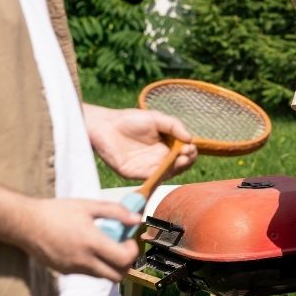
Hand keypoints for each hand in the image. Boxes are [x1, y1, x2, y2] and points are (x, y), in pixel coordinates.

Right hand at [19, 197, 141, 281]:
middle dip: (126, 264)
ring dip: (110, 265)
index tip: (129, 239)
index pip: (123, 259)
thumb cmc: (56, 211)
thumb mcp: (88, 205)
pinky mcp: (64, 272)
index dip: (133, 251)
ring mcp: (73, 269)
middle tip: (123, 247)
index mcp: (91, 243)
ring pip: (102, 277)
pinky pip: (87, 273)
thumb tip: (137, 219)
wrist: (25, 223)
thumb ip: (116, 211)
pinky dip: (95, 265)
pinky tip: (88, 248)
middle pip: (117, 276)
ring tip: (105, 245)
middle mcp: (83, 261)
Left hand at [83, 104, 197, 180]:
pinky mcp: (136, 174)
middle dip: (187, 160)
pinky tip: (169, 166)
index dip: (190, 151)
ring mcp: (148, 166)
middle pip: (180, 164)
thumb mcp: (157, 118)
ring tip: (182, 159)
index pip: (184, 152)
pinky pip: (153, 177)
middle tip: (187, 153)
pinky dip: (163, 174)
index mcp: (166, 144)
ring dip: (178, 168)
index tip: (190, 146)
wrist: (105, 125)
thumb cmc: (130, 119)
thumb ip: (174, 126)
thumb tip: (191, 139)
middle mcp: (159, 157)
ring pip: (169, 172)